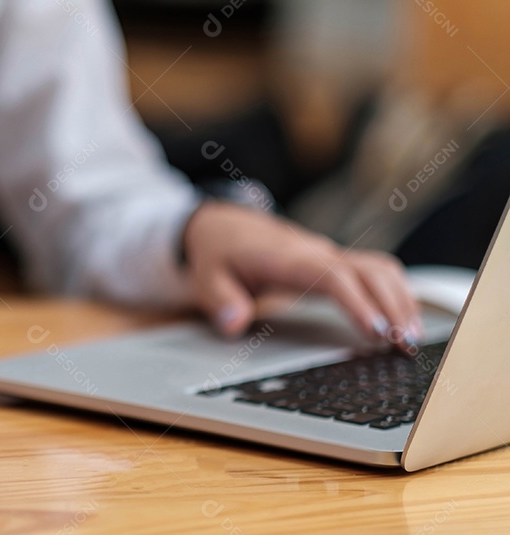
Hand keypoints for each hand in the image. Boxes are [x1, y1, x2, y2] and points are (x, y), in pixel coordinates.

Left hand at [182, 202, 420, 348]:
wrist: (224, 226)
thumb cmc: (219, 252)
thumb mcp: (205, 276)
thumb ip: (219, 299)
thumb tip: (234, 322)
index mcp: (289, 257)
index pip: (334, 276)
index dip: (359, 303)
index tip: (377, 332)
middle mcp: (317, 252)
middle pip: (370, 271)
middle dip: (394, 306)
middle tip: (408, 345)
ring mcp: (330, 256)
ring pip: (381, 269)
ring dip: (402, 300)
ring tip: (412, 340)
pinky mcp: (336, 263)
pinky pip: (376, 272)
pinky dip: (396, 294)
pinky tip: (403, 322)